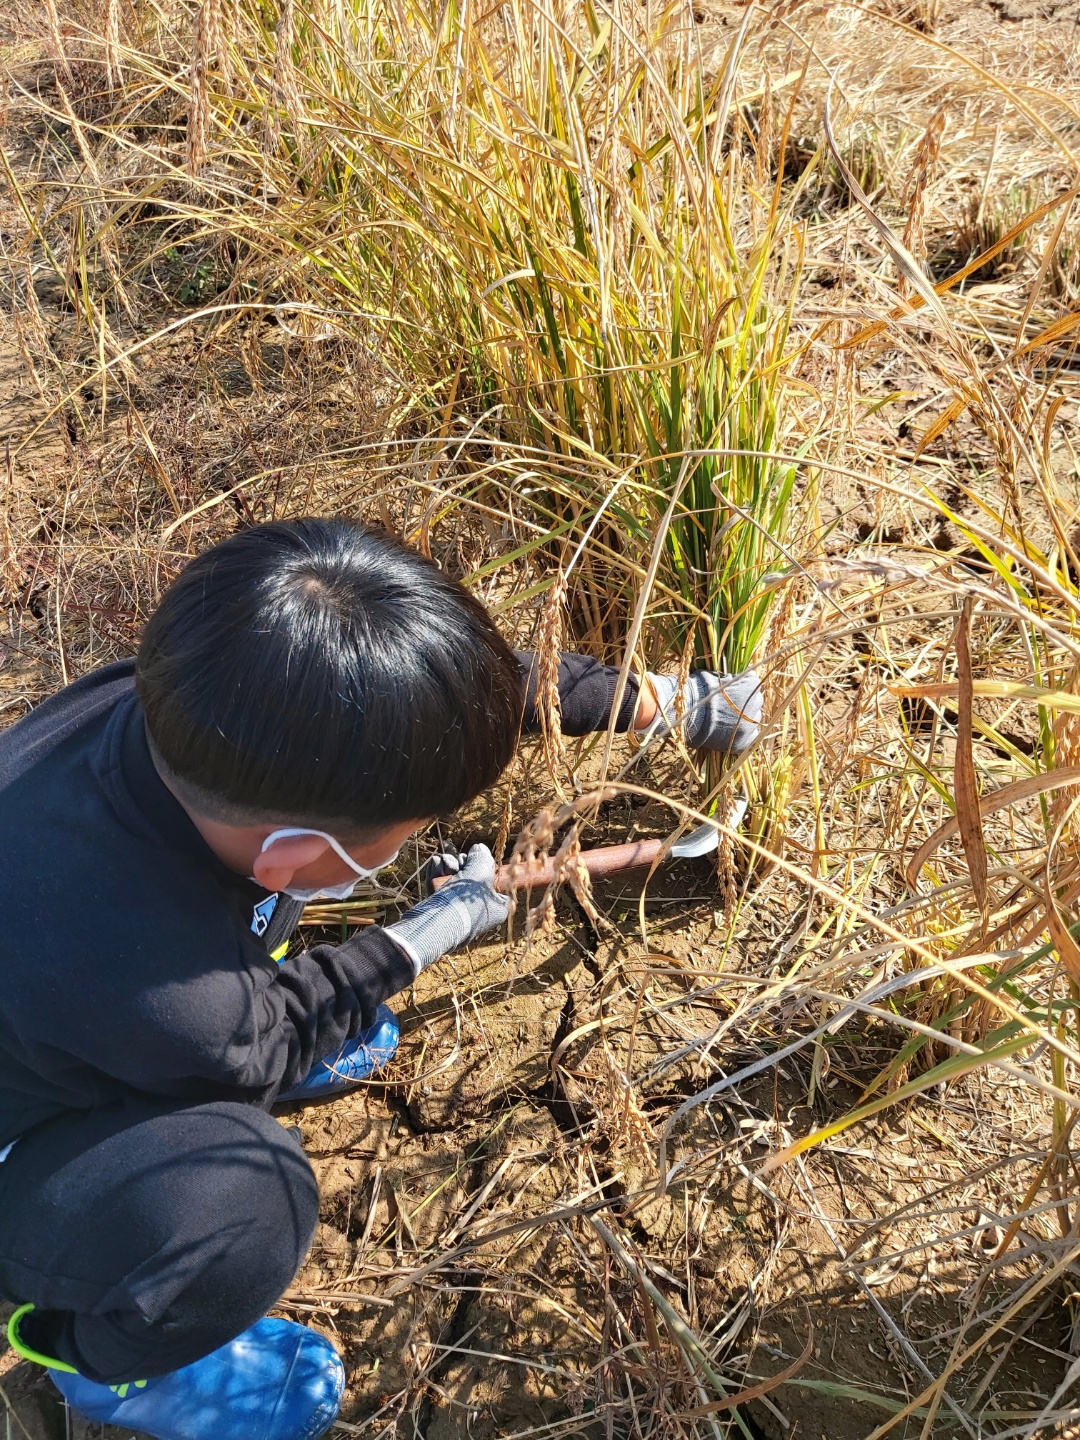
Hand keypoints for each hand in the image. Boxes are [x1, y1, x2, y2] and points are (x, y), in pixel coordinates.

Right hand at [387, 843, 508, 972]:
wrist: (435, 925)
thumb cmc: (464, 902)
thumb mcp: (480, 872)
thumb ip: (482, 857)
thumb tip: (479, 849)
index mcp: (496, 908)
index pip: (496, 884)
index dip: (487, 869)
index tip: (480, 861)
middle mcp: (478, 910)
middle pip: (472, 877)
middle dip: (463, 864)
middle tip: (460, 864)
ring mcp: (457, 909)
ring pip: (454, 877)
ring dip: (448, 865)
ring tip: (445, 867)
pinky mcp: (438, 907)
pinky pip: (439, 883)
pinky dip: (436, 873)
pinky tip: (436, 867)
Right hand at [642, 668, 761, 754]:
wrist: (690, 712)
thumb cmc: (699, 690)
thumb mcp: (715, 676)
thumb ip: (728, 679)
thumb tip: (729, 679)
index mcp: (751, 684)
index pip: (753, 682)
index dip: (741, 686)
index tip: (731, 689)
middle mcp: (756, 704)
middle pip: (755, 702)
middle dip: (744, 703)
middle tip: (729, 705)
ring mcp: (750, 724)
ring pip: (753, 720)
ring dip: (743, 719)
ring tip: (727, 720)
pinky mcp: (743, 741)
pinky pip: (749, 738)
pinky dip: (742, 735)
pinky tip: (731, 733)